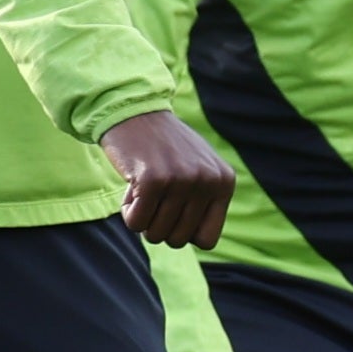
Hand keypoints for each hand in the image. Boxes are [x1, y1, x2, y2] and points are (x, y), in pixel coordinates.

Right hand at [101, 108, 235, 248]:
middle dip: (159, 225)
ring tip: (144, 189)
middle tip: (154, 197)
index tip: (173, 212)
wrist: (134, 110)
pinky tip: (132, 187)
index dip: (184, 233)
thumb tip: (201, 240)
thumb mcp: (199, 170)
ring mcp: (182, 180)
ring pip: (156, 234)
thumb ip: (206, 201)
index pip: (207, 240)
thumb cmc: (164, 148)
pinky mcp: (153, 179)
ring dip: (142, 217)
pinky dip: (128, 212)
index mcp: (224, 182)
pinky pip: (136, 223)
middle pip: (179, 241)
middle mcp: (208, 181)